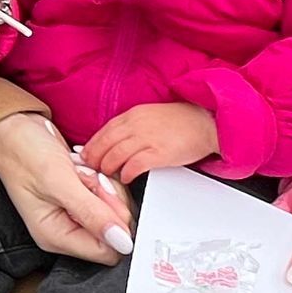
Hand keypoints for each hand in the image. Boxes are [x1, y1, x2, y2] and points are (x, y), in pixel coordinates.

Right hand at [0, 112, 133, 264]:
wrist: (11, 127)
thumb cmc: (23, 152)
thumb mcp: (59, 181)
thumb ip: (92, 213)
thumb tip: (123, 242)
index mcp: (56, 236)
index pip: (107, 250)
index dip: (114, 223)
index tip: (101, 193)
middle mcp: (66, 229)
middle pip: (114, 229)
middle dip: (107, 198)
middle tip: (85, 177)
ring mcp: (73, 213)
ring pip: (114, 208)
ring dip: (102, 183)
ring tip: (77, 170)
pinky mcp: (79, 197)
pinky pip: (108, 192)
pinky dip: (100, 176)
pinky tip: (79, 167)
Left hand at [79, 102, 218, 183]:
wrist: (207, 122)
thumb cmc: (181, 122)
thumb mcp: (150, 116)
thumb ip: (131, 126)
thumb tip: (113, 142)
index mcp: (133, 115)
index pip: (104, 131)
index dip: (91, 145)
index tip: (84, 156)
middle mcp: (137, 124)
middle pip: (105, 143)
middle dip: (94, 159)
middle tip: (90, 170)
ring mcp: (148, 138)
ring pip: (115, 155)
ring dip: (108, 167)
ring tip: (107, 175)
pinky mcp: (160, 153)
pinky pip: (134, 165)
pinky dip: (126, 173)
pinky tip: (125, 178)